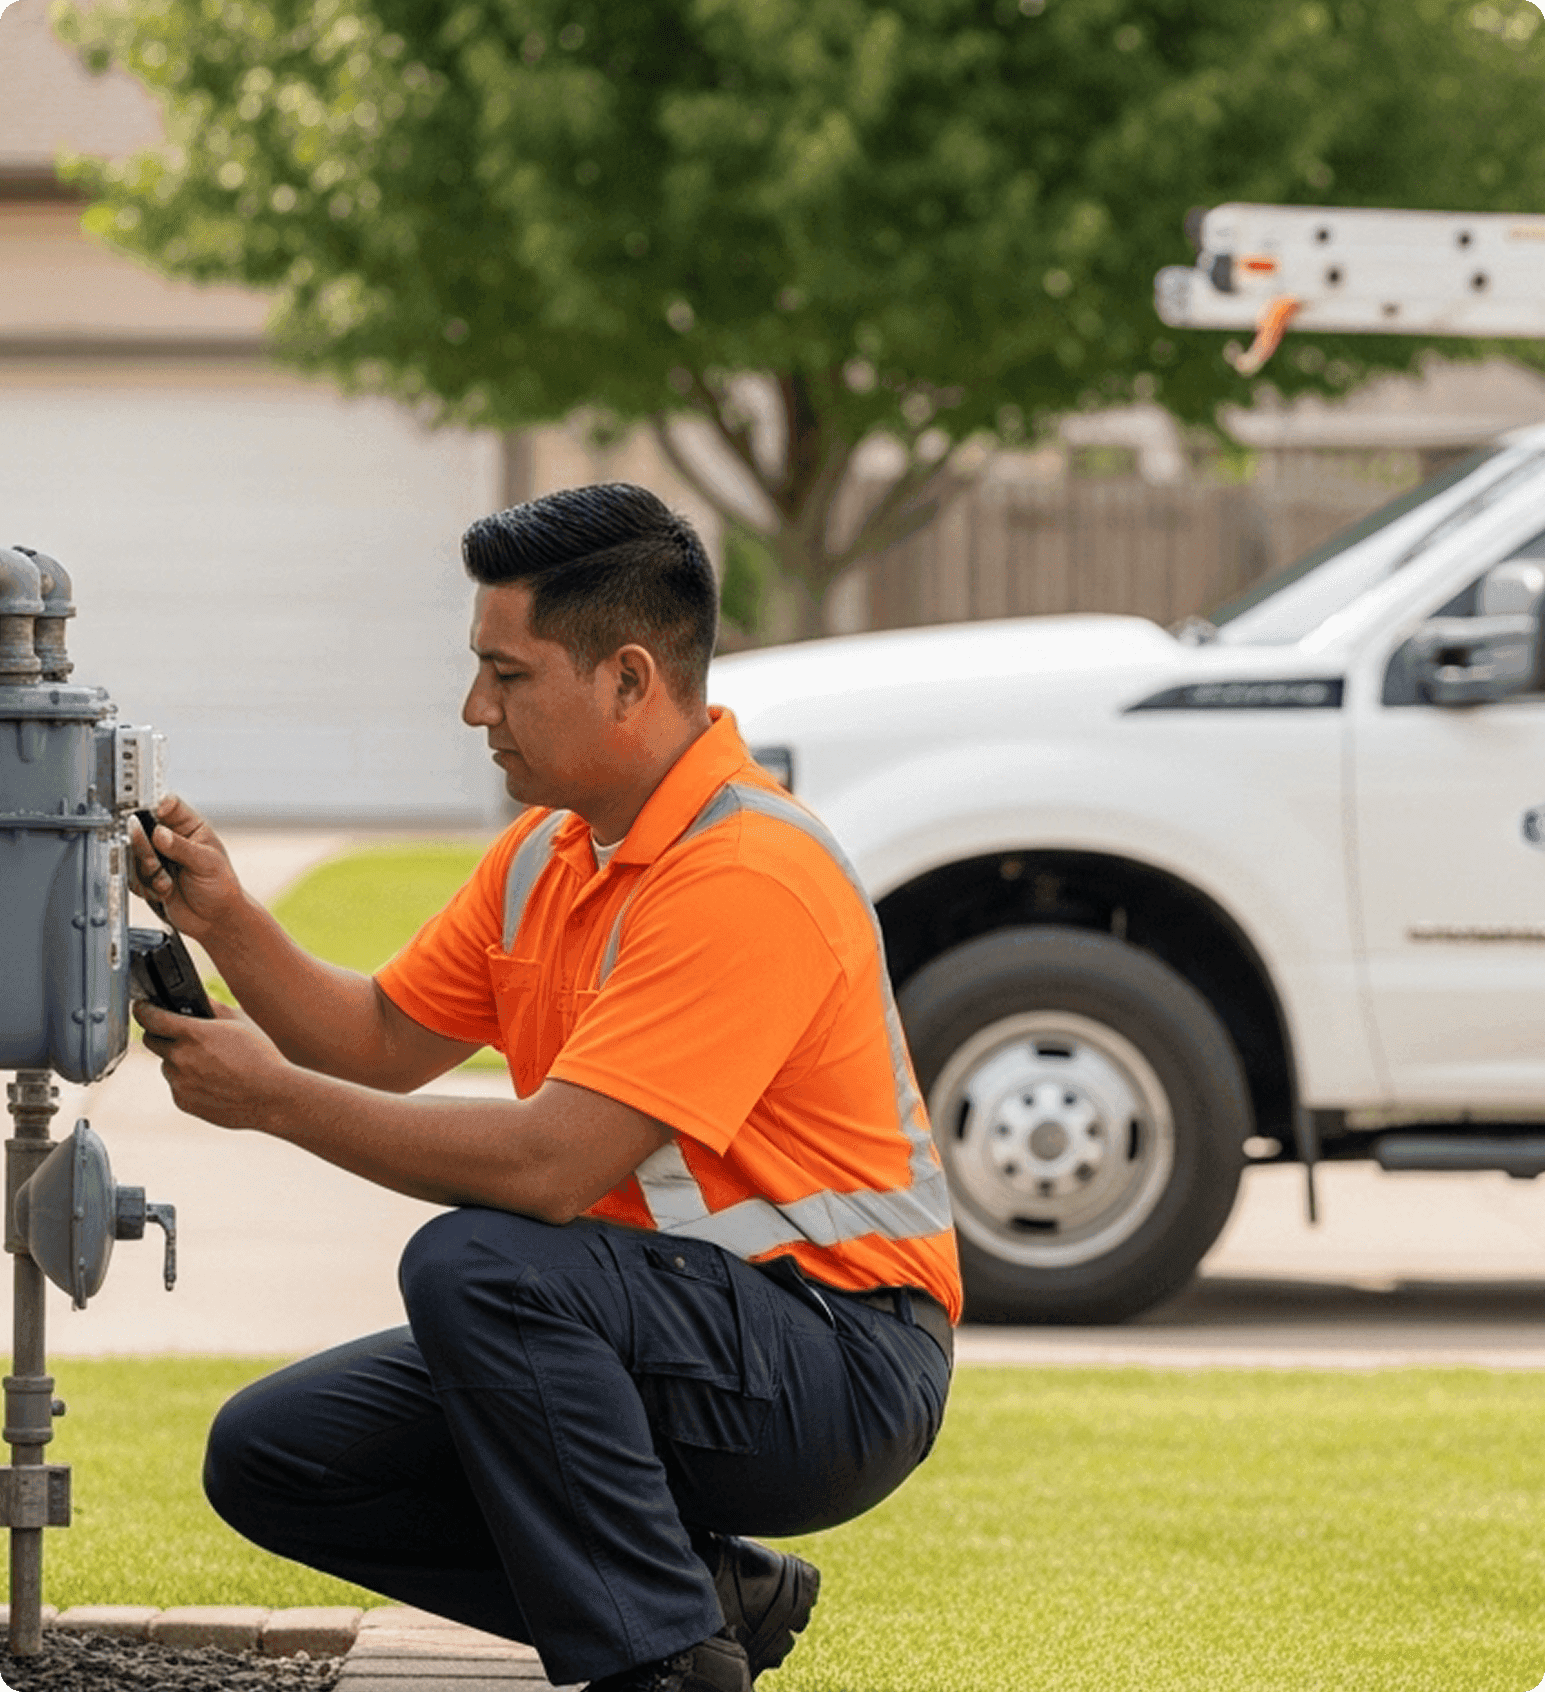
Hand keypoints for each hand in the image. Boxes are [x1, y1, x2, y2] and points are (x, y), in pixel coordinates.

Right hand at [129, 796, 242, 942]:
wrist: (215, 920)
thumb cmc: (221, 887)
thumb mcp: (206, 863)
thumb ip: (182, 848)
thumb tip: (159, 834)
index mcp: (189, 828)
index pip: (170, 807)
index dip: (159, 806)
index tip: (155, 812)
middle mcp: (169, 840)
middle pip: (143, 828)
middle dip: (143, 842)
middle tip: (150, 852)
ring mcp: (156, 859)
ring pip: (135, 854)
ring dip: (147, 868)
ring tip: (164, 879)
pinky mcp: (146, 878)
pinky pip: (133, 877)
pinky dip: (146, 885)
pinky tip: (164, 891)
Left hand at [134, 999, 290, 1129]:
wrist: (271, 1097)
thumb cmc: (260, 1056)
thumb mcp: (240, 1021)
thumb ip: (211, 1007)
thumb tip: (193, 998)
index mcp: (192, 1034)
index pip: (150, 1017)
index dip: (143, 1009)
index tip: (142, 1007)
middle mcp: (179, 1058)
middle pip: (152, 1041)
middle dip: (162, 1035)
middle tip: (181, 1035)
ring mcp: (179, 1082)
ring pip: (167, 1065)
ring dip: (179, 1061)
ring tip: (210, 1064)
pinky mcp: (182, 1101)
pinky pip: (177, 1086)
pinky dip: (188, 1081)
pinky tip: (213, 1081)